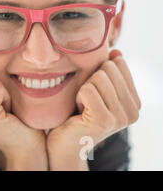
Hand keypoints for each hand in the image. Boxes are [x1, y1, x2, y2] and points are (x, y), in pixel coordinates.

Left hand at [46, 49, 140, 169]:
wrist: (62, 144)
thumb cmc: (75, 114)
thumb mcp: (95, 90)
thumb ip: (108, 73)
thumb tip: (116, 51)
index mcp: (134, 102)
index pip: (118, 64)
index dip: (97, 73)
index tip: (92, 94)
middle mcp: (133, 111)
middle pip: (108, 68)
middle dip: (89, 80)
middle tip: (85, 102)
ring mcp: (120, 117)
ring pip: (98, 77)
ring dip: (82, 89)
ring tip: (81, 107)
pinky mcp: (104, 120)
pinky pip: (88, 89)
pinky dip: (78, 96)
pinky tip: (77, 112)